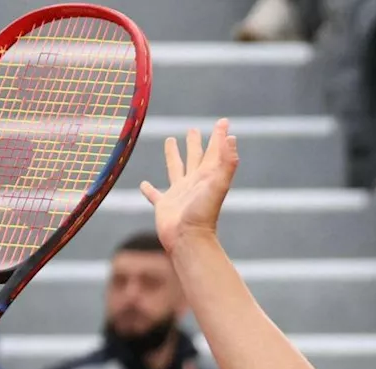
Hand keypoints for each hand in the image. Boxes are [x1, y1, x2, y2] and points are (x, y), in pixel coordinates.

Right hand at [140, 120, 239, 248]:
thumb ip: (226, 162)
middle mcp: (194, 182)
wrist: (188, 239)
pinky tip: (143, 185)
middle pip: (195, 157)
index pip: (214, 151)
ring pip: (176, 169)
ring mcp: (179, 194)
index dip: (219, 136)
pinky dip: (150, 190)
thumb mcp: (218, 184)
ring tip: (170, 140)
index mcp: (208, 176)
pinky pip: (155, 195)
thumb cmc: (203, 213)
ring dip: (173, 156)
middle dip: (196, 143)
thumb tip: (231, 138)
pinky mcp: (164, 206)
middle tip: (193, 130)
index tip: (223, 121)